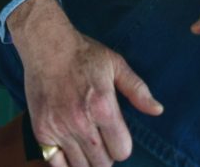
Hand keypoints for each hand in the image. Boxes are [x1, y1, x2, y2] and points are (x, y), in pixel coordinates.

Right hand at [18, 24, 163, 166]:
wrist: (47, 45)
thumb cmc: (84, 54)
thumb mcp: (115, 64)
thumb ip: (137, 90)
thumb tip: (158, 110)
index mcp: (103, 107)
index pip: (122, 150)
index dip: (122, 144)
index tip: (116, 133)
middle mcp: (81, 123)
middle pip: (103, 164)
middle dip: (106, 154)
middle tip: (101, 138)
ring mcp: (59, 129)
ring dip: (88, 160)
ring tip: (87, 144)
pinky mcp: (41, 131)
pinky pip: (56, 164)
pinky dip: (65, 162)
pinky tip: (69, 150)